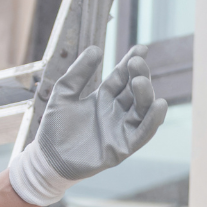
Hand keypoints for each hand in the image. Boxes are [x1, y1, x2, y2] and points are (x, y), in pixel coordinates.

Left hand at [8, 45, 169, 206]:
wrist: (47, 159)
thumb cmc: (54, 128)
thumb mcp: (63, 93)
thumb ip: (78, 73)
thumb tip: (96, 48)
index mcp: (103, 98)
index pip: (122, 76)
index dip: (131, 62)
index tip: (141, 47)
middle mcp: (116, 111)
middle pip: (135, 90)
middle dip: (139, 75)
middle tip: (136, 62)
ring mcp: (121, 128)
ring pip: (143, 109)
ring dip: (146, 94)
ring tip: (141, 81)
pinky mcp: (124, 147)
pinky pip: (144, 132)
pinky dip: (153, 120)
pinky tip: (159, 104)